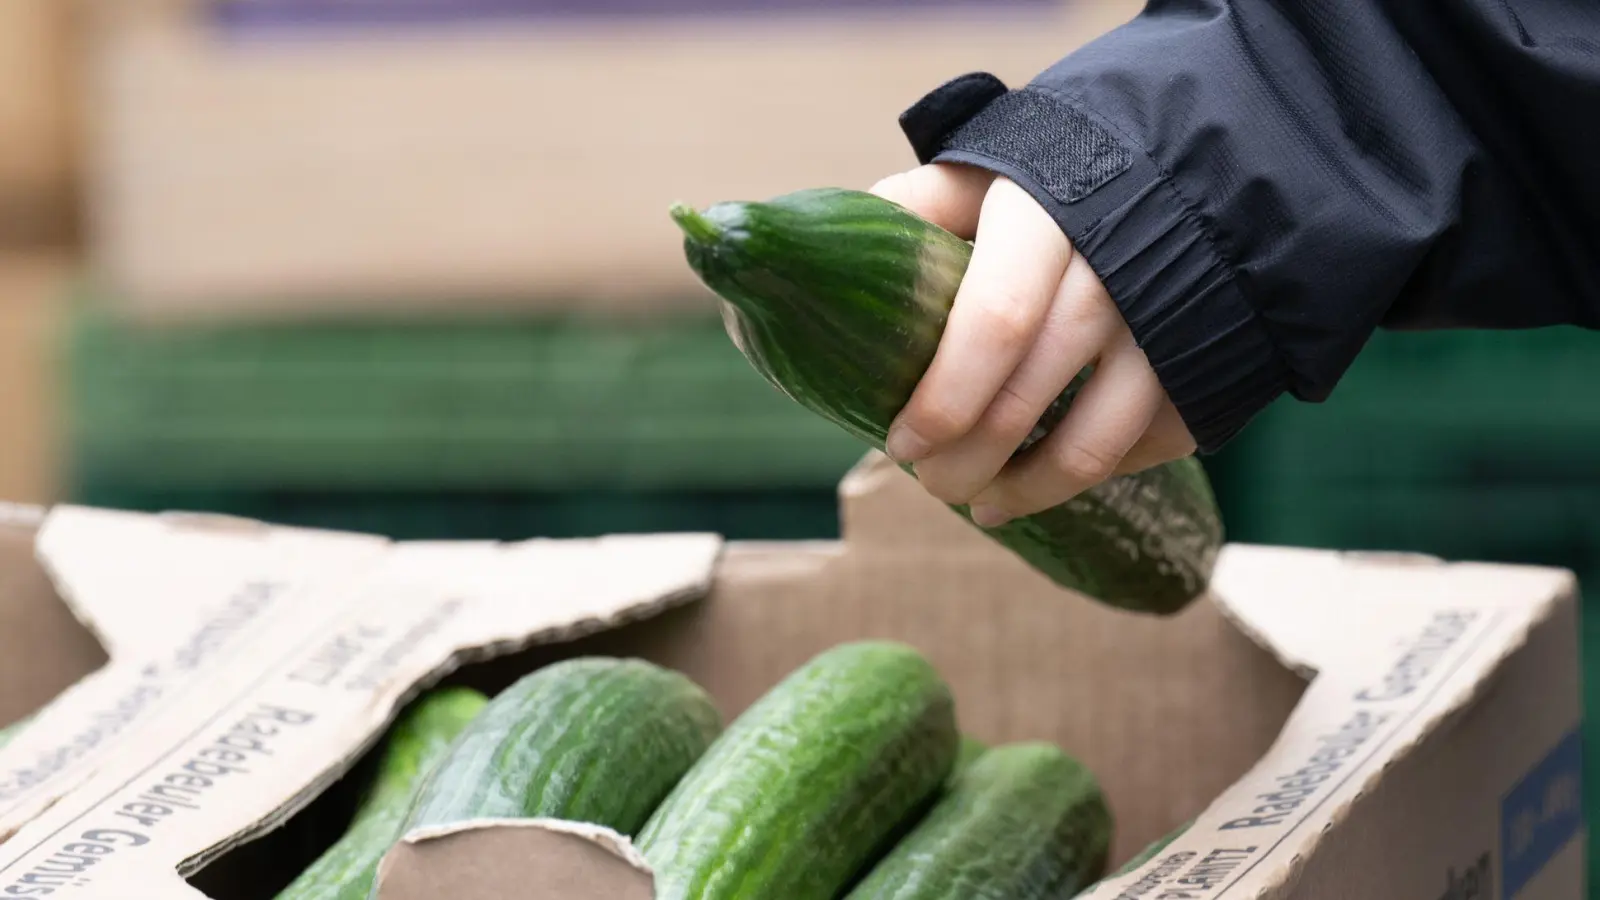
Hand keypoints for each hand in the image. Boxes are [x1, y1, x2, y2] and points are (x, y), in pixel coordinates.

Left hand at [869, 162, 1196, 527]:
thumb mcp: (996, 165)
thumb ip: (921, 204)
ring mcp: (1170, 327)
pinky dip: (1091, 477)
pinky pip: (1146, 448)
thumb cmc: (1071, 174)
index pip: (994, 323)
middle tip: (931, 483)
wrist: (1208, 159)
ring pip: (1090, 445)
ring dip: (1026, 489)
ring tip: (983, 503)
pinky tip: (1047, 484)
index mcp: (1047, 218)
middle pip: (1028, 399)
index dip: (944, 398)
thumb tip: (832, 253)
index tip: (901, 444)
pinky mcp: (1208, 367)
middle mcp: (1116, 273)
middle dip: (966, 461)